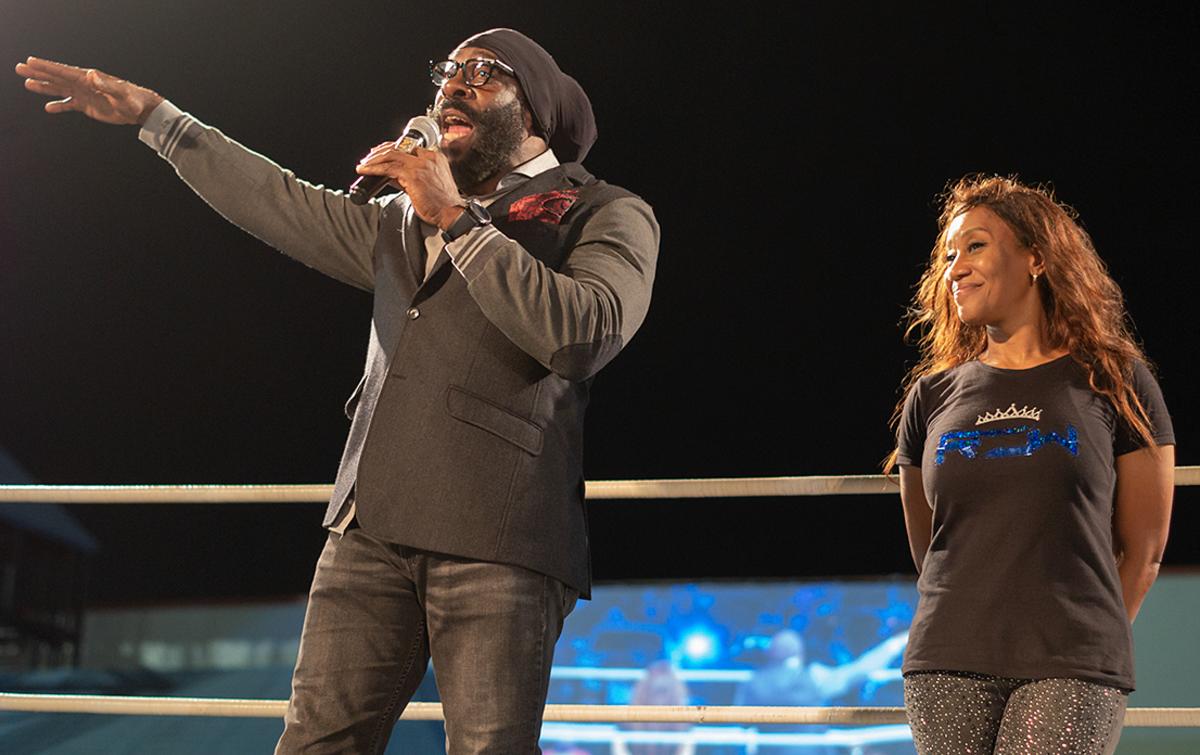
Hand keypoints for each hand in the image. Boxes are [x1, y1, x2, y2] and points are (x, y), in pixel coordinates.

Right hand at [16, 56, 163, 125]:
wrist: (141, 109)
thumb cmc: (133, 99)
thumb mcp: (120, 92)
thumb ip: (106, 84)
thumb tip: (91, 76)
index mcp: (89, 78)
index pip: (63, 71)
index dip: (46, 67)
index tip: (31, 61)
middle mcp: (84, 84)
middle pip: (56, 78)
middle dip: (38, 73)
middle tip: (20, 69)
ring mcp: (84, 95)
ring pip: (60, 90)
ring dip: (44, 87)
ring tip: (28, 84)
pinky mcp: (88, 107)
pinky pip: (69, 105)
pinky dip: (59, 106)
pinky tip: (48, 108)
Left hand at [355, 143, 464, 229]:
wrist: (451, 213)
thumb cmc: (442, 204)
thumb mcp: (427, 184)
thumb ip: (409, 177)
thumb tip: (390, 176)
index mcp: (434, 157)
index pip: (409, 147)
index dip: (392, 149)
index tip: (380, 154)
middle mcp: (428, 157)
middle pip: (398, 147)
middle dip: (380, 152)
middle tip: (368, 158)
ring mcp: (420, 164)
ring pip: (391, 155)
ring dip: (374, 160)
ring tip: (363, 165)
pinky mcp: (413, 174)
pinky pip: (388, 168)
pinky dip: (374, 168)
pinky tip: (365, 170)